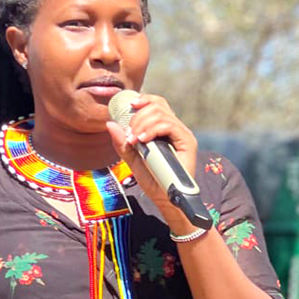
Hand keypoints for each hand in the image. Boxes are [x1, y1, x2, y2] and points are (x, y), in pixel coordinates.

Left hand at [106, 93, 198, 228]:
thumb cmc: (152, 179)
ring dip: (142, 124)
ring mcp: (182, 134)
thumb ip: (122, 143)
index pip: (156, 104)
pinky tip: (143, 140)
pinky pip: (170, 125)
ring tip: (135, 140)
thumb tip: (110, 124)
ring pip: (161, 114)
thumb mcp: (132, 159)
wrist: (166, 198)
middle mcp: (175, 128)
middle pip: (157, 106)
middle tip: (130, 135)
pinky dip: (153, 130)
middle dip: (138, 117)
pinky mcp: (187, 142)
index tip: (129, 106)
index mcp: (163, 129)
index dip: (143, 100)